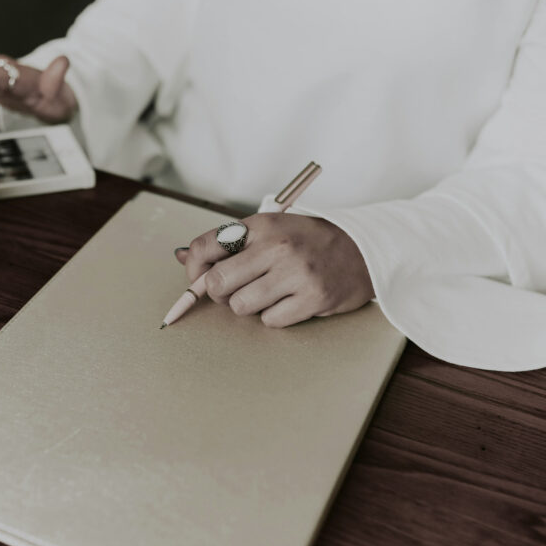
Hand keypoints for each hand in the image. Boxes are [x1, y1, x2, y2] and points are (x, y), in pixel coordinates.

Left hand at [175, 213, 373, 327]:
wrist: (363, 251)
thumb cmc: (309, 242)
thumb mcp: (270, 230)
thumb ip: (228, 244)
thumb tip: (182, 257)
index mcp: (261, 225)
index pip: (205, 246)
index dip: (194, 269)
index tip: (199, 278)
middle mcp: (276, 246)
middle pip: (217, 283)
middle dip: (218, 293)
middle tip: (233, 290)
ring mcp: (295, 273)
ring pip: (240, 306)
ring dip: (248, 306)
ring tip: (268, 293)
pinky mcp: (312, 298)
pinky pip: (270, 320)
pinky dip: (275, 316)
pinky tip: (290, 302)